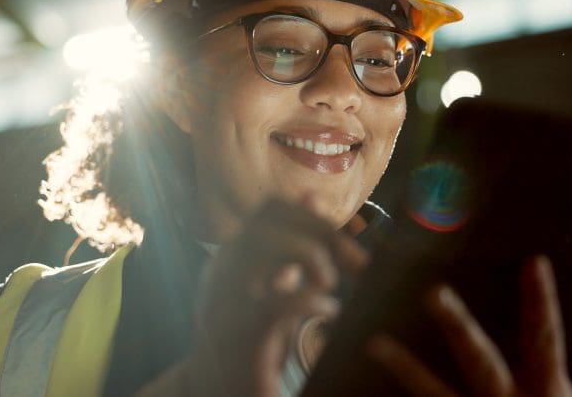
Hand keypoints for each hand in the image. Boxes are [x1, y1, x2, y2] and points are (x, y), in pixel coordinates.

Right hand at [186, 197, 368, 396]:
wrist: (215, 390)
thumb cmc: (252, 338)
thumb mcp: (274, 283)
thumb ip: (292, 243)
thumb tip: (312, 194)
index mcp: (233, 255)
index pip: (272, 209)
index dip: (315, 218)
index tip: (347, 248)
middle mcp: (223, 268)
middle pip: (270, 218)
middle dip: (323, 233)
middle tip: (356, 264)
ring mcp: (226, 297)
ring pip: (266, 244)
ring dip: (312, 258)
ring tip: (330, 287)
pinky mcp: (238, 332)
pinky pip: (276, 300)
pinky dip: (312, 300)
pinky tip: (328, 313)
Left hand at [367, 256, 571, 396]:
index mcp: (547, 393)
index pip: (545, 339)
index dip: (540, 301)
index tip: (532, 261)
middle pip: (479, 359)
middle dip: (457, 325)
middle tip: (432, 291)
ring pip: (434, 393)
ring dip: (404, 368)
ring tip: (373, 342)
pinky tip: (369, 389)